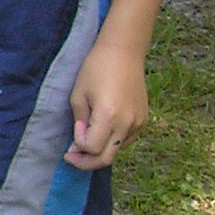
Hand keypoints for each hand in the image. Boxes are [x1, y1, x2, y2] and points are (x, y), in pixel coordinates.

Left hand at [67, 29, 147, 170]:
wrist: (123, 52)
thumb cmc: (96, 69)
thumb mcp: (78, 96)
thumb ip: (79, 123)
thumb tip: (79, 146)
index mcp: (109, 116)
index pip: (91, 148)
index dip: (78, 143)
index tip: (76, 125)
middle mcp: (127, 123)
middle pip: (106, 159)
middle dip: (86, 162)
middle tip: (71, 155)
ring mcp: (138, 123)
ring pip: (116, 150)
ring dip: (99, 149)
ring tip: (87, 133)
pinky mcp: (143, 120)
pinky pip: (125, 140)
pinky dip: (112, 140)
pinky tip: (104, 126)